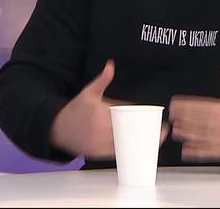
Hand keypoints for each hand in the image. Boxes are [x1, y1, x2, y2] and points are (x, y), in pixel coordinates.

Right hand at [50, 60, 168, 158]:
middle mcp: (101, 132)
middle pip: (128, 135)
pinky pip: (114, 154)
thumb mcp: (89, 92)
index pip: (128, 121)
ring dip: (137, 145)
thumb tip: (110, 64)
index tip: (159, 124)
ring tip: (153, 141)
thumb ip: (102, 80)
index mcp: (102, 116)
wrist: (57, 127)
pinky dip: (126, 152)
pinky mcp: (96, 154)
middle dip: (145, 136)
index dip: (144, 124)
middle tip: (162, 133)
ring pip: (123, 146)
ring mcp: (98, 145)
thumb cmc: (76, 109)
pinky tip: (137, 150)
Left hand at [169, 61, 219, 160]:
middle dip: (182, 119)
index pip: (201, 106)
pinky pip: (210, 153)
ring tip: (175, 131)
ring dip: (187, 134)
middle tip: (170, 117)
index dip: (186, 106)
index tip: (175, 104)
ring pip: (201, 137)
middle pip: (197, 122)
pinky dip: (198, 152)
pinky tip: (187, 151)